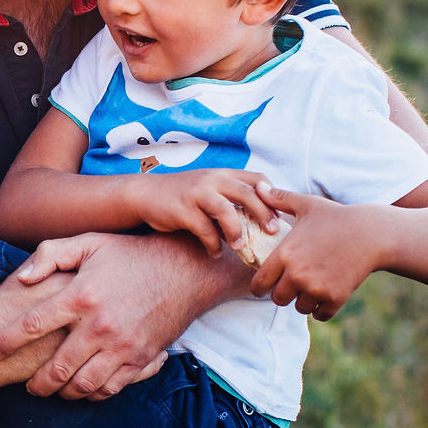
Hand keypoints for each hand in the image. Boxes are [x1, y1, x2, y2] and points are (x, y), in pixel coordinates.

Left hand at [0, 232, 214, 399]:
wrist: (187, 270)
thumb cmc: (132, 254)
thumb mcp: (90, 243)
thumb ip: (50, 255)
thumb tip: (22, 279)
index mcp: (81, 295)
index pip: (32, 325)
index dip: (7, 341)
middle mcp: (100, 325)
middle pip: (56, 368)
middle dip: (35, 383)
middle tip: (27, 386)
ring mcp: (123, 346)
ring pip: (82, 386)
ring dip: (63, 393)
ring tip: (54, 390)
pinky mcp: (142, 359)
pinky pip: (111, 389)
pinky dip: (93, 394)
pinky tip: (85, 387)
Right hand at [131, 168, 278, 256]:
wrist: (146, 194)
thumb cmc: (183, 196)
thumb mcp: (209, 189)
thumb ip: (231, 199)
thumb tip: (260, 223)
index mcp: (223, 174)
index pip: (257, 178)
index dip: (273, 195)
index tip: (281, 215)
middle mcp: (212, 179)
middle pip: (248, 193)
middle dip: (264, 213)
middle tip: (272, 231)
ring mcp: (197, 193)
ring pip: (226, 211)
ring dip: (236, 232)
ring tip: (239, 247)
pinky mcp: (182, 210)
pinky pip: (204, 230)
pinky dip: (213, 245)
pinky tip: (214, 254)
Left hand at [247, 185, 386, 320]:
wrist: (372, 233)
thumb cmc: (337, 217)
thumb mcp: (307, 204)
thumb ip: (279, 199)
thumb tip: (258, 186)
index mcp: (285, 254)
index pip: (259, 284)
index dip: (261, 285)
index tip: (267, 284)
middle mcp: (297, 275)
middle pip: (278, 299)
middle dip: (283, 293)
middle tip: (293, 284)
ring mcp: (316, 289)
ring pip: (299, 308)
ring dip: (304, 301)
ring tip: (313, 286)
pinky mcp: (335, 299)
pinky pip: (320, 315)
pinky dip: (322, 309)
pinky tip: (327, 293)